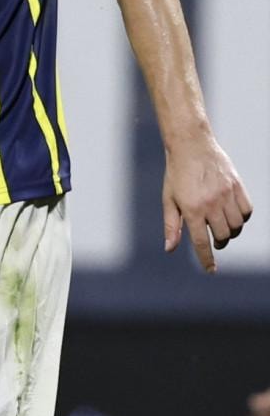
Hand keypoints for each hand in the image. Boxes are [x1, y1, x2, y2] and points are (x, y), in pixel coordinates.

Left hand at [162, 138, 251, 272]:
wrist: (191, 145)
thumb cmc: (176, 174)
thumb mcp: (169, 200)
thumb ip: (171, 225)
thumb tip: (170, 249)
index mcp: (192, 209)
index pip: (202, 242)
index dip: (207, 259)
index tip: (211, 270)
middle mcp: (211, 203)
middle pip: (223, 235)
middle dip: (219, 242)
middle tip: (214, 239)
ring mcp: (226, 194)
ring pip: (237, 225)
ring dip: (231, 231)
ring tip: (222, 227)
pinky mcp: (237, 186)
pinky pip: (247, 210)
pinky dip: (242, 218)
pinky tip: (233, 215)